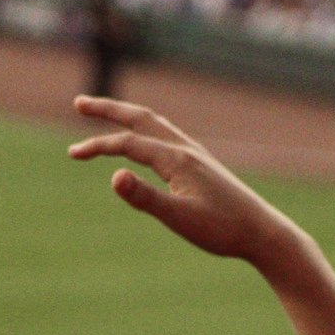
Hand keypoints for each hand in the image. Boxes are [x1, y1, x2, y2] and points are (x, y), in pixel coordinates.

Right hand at [67, 96, 301, 267]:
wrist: (262, 232)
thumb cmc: (222, 229)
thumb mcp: (178, 218)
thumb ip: (144, 197)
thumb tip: (113, 176)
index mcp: (176, 159)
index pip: (128, 143)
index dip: (97, 146)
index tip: (72, 153)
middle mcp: (185, 149)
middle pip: (140, 118)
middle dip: (108, 110)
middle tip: (79, 102)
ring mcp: (196, 155)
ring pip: (155, 124)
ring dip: (127, 116)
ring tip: (106, 114)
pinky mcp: (202, 165)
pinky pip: (167, 135)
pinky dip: (147, 128)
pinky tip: (146, 139)